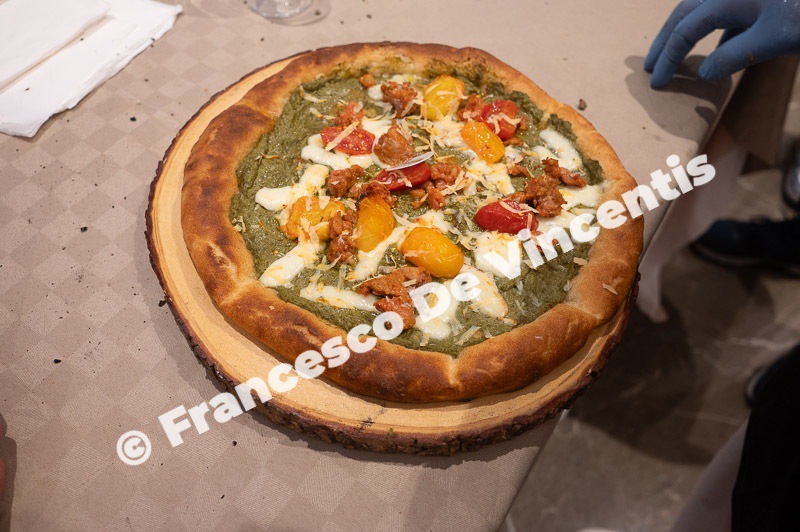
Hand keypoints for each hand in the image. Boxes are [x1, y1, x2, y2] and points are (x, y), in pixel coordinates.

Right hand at [645, 0, 799, 87]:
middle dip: (666, 41)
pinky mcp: (759, 1)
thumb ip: (734, 56)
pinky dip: (715, 33)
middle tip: (649, 65)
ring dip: (687, 35)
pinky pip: (727, 14)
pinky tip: (718, 52)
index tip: (656, 82)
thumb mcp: (772, 40)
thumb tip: (703, 72)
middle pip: (685, 14)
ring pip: (704, 12)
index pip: (685, 30)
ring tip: (675, 57)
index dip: (667, 57)